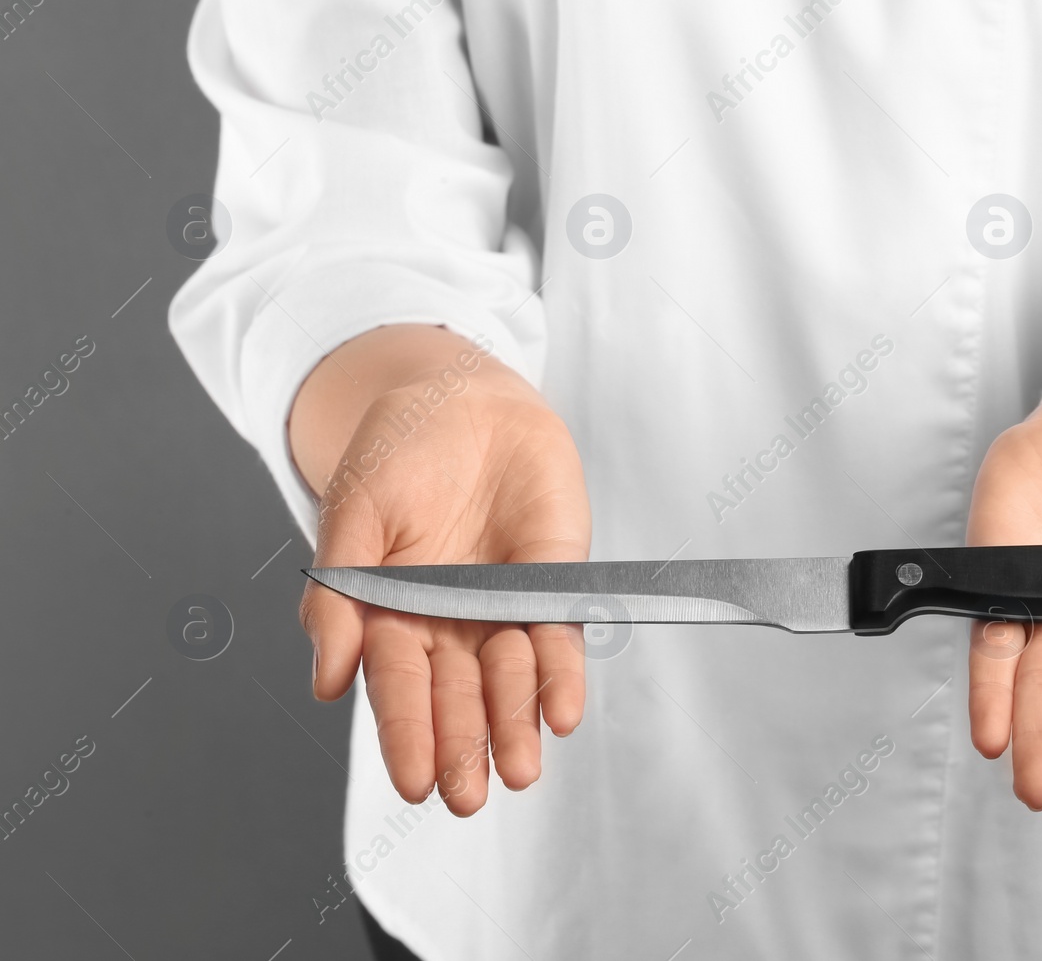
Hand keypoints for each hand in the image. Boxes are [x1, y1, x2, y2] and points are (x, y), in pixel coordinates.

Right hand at [291, 326, 589, 815]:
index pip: (397, 686)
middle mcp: (448, 623)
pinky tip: (562, 712)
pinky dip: (561, 675)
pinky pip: (559, 635)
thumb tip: (327, 678)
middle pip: (456, 697)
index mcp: (390, 617)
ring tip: (520, 770)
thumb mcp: (352, 512)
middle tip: (467, 795)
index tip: (416, 781)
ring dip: (514, 725)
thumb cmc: (397, 451)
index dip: (407, 733)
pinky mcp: (553, 579)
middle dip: (463, 747)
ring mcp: (503, 605)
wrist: (464, 396)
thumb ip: (339, 594)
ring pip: (510, 679)